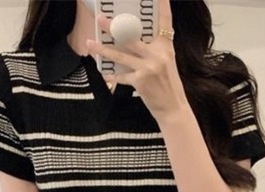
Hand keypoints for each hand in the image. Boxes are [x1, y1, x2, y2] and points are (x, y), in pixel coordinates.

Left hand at [86, 0, 189, 122]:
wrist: (173, 109)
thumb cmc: (169, 87)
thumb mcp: (167, 64)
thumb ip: (154, 52)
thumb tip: (133, 42)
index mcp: (166, 48)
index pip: (165, 22)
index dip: (163, 6)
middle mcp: (158, 55)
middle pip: (132, 36)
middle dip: (113, 27)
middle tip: (100, 19)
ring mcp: (148, 68)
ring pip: (120, 55)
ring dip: (103, 49)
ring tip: (91, 44)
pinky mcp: (140, 81)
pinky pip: (121, 75)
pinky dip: (113, 75)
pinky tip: (105, 73)